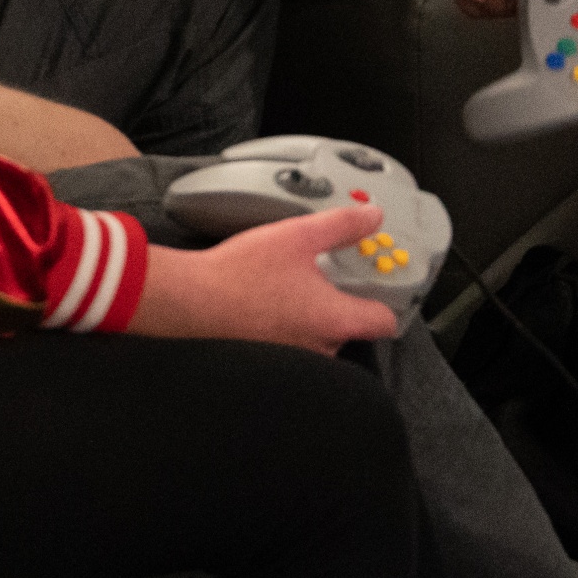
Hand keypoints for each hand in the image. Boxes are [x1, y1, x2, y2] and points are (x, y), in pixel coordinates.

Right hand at [124, 205, 399, 352]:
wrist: (189, 303)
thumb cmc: (240, 275)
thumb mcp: (298, 235)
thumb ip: (342, 225)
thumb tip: (372, 216)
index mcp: (334, 320)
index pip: (384, 322)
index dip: (387, 298)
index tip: (380, 280)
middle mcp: (319, 348)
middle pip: (352, 328)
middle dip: (343, 301)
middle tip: (328, 273)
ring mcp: (294, 360)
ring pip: (321, 338)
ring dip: (314, 315)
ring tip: (293, 285)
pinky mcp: (271, 362)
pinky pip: (294, 346)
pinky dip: (289, 326)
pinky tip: (270, 302)